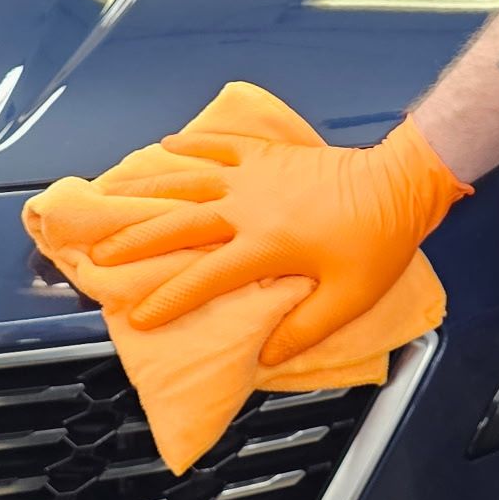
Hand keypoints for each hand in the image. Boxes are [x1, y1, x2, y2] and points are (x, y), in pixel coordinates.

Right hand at [89, 89, 470, 365]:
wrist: (398, 182)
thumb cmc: (376, 242)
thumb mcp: (347, 300)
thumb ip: (303, 330)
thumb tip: (263, 356)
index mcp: (266, 245)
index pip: (204, 278)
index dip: (167, 300)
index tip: (137, 316)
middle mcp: (249, 205)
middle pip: (180, 223)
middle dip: (135, 242)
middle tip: (99, 256)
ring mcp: (255, 174)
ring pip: (189, 179)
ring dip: (148, 190)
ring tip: (112, 198)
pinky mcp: (267, 153)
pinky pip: (220, 143)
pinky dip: (191, 143)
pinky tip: (166, 144)